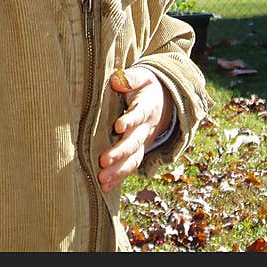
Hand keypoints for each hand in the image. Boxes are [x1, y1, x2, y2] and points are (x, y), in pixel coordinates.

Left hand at [97, 66, 172, 193]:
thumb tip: (117, 80)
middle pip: (135, 142)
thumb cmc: (144, 87)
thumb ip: (130, 78)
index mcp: (147, 107)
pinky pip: (130, 167)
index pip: (139, 115)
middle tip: (104, 160)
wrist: (163, 102)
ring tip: (103, 179)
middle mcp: (146, 128)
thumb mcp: (141, 78)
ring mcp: (143, 142)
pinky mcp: (138, 152)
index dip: (130, 120)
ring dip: (119, 170)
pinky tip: (104, 188)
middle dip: (120, 152)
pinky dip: (118, 178)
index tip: (118, 126)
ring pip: (133, 159)